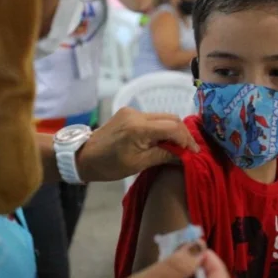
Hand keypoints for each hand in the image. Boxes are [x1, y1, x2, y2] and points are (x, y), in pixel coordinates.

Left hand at [77, 108, 199, 181]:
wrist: (84, 156)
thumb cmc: (109, 165)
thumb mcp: (138, 164)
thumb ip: (164, 155)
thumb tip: (185, 155)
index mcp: (139, 128)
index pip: (173, 127)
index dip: (187, 140)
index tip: (194, 153)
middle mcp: (137, 114)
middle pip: (171, 118)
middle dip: (182, 134)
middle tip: (189, 150)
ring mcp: (132, 111)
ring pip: (162, 117)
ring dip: (172, 130)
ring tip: (178, 147)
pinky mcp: (128, 112)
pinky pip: (152, 118)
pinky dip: (161, 128)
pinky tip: (162, 140)